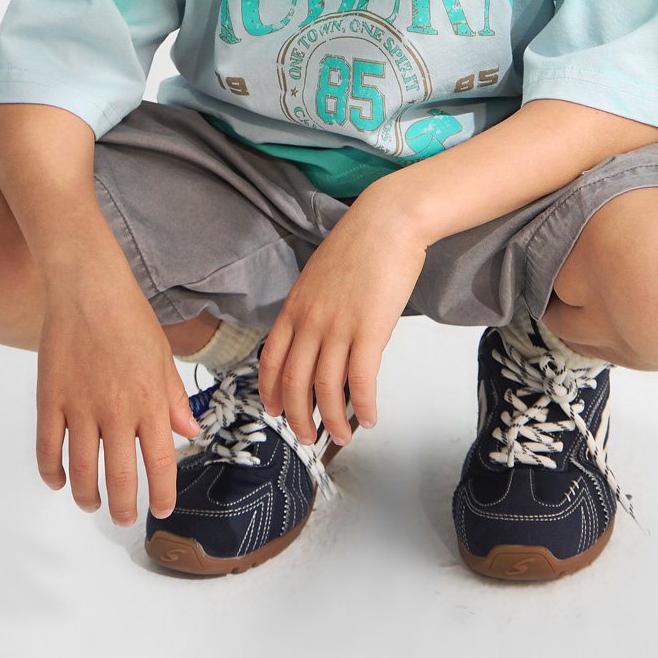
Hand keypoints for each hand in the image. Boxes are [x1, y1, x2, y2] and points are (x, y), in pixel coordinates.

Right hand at [35, 244, 200, 524]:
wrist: (89, 287)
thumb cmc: (129, 317)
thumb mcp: (162, 356)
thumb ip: (174, 398)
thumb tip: (189, 432)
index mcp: (150, 400)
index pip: (159, 463)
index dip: (161, 494)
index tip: (161, 510)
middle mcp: (117, 409)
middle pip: (120, 478)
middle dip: (124, 507)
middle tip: (124, 518)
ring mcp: (81, 406)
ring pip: (83, 472)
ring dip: (88, 497)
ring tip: (93, 504)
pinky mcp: (51, 399)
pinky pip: (49, 449)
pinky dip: (53, 473)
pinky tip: (59, 482)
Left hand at [258, 196, 425, 447]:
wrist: (387, 222)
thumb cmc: (360, 244)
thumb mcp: (320, 276)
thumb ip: (313, 308)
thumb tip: (317, 338)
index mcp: (295, 307)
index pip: (271, 359)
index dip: (270, 391)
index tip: (274, 410)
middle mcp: (311, 321)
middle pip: (294, 383)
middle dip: (296, 417)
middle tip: (305, 436)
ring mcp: (338, 327)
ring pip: (325, 389)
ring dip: (331, 420)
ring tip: (339, 436)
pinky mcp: (370, 331)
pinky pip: (360, 382)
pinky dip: (362, 407)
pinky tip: (369, 418)